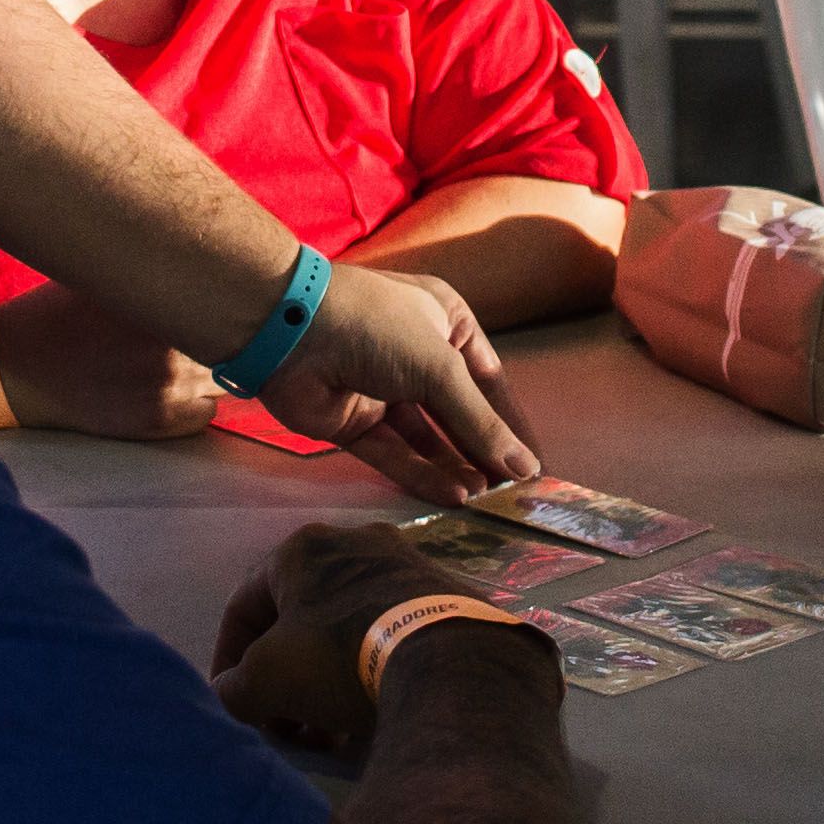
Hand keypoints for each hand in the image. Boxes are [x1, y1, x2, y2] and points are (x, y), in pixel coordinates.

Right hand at [0, 283, 219, 440]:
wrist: (18, 367)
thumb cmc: (59, 313)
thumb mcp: (104, 277)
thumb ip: (154, 271)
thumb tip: (201, 254)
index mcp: (156, 300)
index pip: (227, 300)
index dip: (235, 300)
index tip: (238, 297)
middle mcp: (168, 343)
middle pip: (231, 341)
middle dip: (225, 334)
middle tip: (217, 329)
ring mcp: (166, 385)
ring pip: (225, 378)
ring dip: (215, 368)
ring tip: (186, 356)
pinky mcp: (158, 420)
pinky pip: (206, 412)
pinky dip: (199, 401)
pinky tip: (173, 386)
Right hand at [208, 523, 508, 752]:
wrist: (447, 661)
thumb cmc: (339, 656)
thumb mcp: (267, 679)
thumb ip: (234, 687)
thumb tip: (229, 695)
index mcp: (301, 548)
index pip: (244, 604)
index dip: (228, 659)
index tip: (233, 702)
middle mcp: (353, 542)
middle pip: (298, 621)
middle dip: (285, 680)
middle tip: (286, 728)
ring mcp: (405, 564)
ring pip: (343, 630)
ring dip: (323, 684)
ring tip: (327, 737)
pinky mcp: (444, 593)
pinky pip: (387, 635)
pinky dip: (366, 673)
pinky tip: (367, 717)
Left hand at [249, 264, 537, 504]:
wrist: (289, 329)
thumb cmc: (376, 327)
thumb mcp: (440, 368)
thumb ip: (480, 422)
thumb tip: (524, 468)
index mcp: (444, 322)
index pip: (489, 381)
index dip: (511, 423)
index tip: (534, 466)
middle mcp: (416, 354)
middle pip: (458, 413)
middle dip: (483, 451)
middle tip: (512, 494)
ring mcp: (382, 390)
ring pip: (427, 438)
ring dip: (455, 467)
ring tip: (486, 501)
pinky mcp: (353, 422)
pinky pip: (394, 453)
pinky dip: (420, 474)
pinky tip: (452, 497)